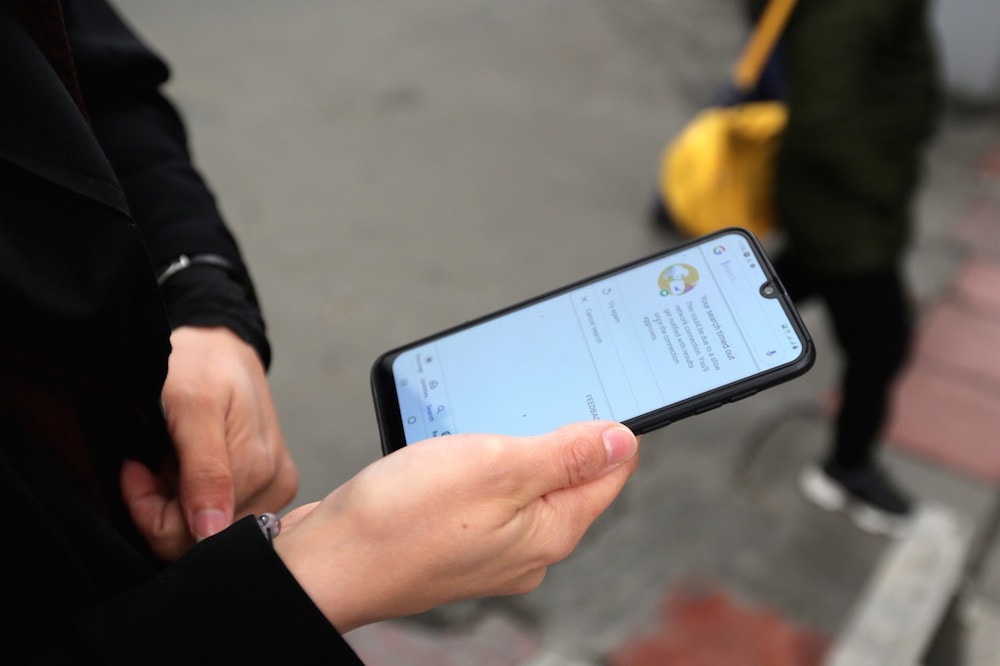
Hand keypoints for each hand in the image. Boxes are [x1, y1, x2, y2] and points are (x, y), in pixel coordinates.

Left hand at [121, 326, 297, 559]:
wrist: (220, 346)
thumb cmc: (203, 365)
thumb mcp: (193, 405)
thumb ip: (204, 470)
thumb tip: (211, 532)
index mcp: (261, 472)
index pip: (192, 536)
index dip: (151, 509)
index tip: (136, 466)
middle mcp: (276, 488)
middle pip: (202, 540)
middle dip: (163, 506)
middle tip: (151, 461)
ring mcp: (274, 490)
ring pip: (207, 532)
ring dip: (175, 500)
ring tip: (173, 455)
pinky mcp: (269, 487)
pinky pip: (219, 517)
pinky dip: (189, 496)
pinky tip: (187, 464)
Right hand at [273, 420, 638, 631]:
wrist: (326, 561)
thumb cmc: (401, 519)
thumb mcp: (496, 468)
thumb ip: (565, 454)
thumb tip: (623, 440)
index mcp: (551, 531)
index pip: (610, 473)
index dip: (611, 427)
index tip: (600, 388)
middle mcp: (527, 547)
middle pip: (568, 477)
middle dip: (557, 432)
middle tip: (533, 396)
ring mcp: (490, 547)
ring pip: (522, 482)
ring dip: (509, 446)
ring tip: (483, 421)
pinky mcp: (455, 539)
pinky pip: (484, 492)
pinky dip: (475, 464)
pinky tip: (452, 448)